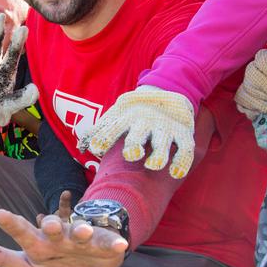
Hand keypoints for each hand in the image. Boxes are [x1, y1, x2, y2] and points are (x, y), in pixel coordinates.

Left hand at [0, 207, 126, 266]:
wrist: (92, 257)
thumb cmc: (55, 259)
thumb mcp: (28, 263)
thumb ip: (3, 257)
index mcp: (40, 244)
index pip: (24, 234)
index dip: (13, 226)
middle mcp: (60, 238)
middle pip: (54, 230)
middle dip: (52, 227)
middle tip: (48, 223)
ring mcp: (82, 240)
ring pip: (82, 234)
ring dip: (82, 232)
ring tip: (83, 229)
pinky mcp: (103, 245)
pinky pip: (109, 244)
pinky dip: (115, 243)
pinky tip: (121, 245)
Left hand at [80, 85, 195, 176]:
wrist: (166, 92)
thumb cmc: (133, 112)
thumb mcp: (116, 116)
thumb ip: (99, 131)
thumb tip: (82, 147)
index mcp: (127, 118)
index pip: (113, 128)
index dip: (104, 138)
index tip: (97, 149)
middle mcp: (146, 122)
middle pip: (139, 134)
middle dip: (134, 144)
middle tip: (132, 155)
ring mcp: (165, 127)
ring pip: (163, 141)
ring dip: (159, 154)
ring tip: (152, 166)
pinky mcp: (183, 133)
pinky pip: (185, 148)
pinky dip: (182, 161)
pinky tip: (175, 174)